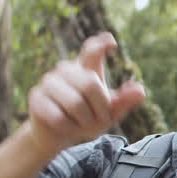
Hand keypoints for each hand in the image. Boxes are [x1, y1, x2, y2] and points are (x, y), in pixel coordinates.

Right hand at [25, 32, 145, 154]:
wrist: (57, 135)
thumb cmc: (86, 118)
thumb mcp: (109, 112)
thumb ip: (124, 102)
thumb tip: (140, 91)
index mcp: (85, 68)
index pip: (92, 50)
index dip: (101, 45)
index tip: (111, 42)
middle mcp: (66, 69)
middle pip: (91, 84)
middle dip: (100, 108)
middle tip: (98, 120)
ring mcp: (48, 82)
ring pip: (75, 103)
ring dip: (84, 120)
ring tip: (80, 123)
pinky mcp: (36, 98)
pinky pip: (59, 117)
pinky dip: (68, 128)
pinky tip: (65, 126)